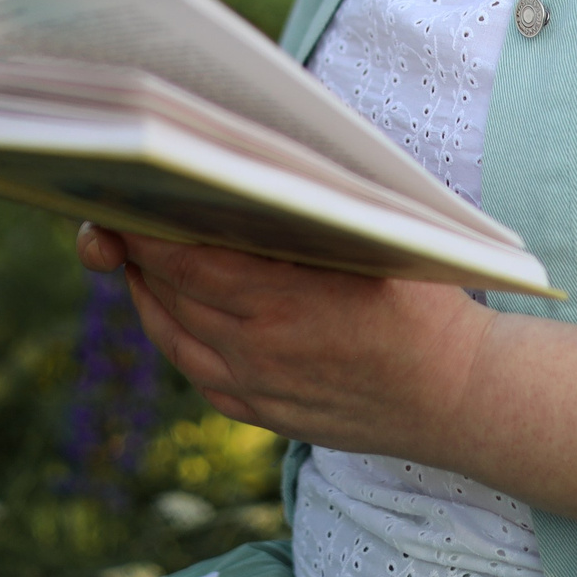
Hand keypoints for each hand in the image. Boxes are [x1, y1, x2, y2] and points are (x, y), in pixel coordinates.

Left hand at [75, 223, 493, 456]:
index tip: (120, 193)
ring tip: (134, 253)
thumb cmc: (428, 301)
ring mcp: (259, 388)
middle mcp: (261, 350)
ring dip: (147, 292)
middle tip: (115, 210)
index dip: (144, 228)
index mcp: (286, 300)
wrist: (462, 396)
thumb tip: (249, 162)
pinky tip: (168, 306)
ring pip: (173, 334)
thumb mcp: (380, 237)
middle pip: (169, 292)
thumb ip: (316, 206)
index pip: (185, 258)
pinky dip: (172, 334)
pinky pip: (196, 373)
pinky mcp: (265, 414)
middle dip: (137, 250)